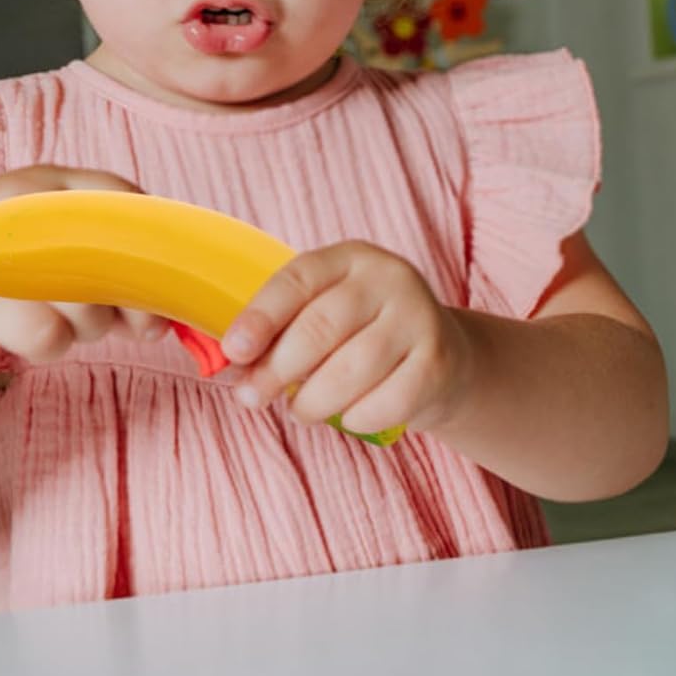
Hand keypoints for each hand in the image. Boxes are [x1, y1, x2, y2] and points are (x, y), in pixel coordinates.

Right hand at [0, 165, 170, 360]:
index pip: (126, 196)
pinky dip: (51, 343)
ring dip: (91, 325)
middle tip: (139, 323)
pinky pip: (49, 334)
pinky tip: (32, 335)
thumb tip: (166, 308)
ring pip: (90, 303)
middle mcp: (27, 206)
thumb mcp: (39, 241)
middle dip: (137, 296)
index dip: (158, 240)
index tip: (169, 278)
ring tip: (62, 319)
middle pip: (118, 255)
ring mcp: (3, 252)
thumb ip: (97, 259)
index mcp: (46, 184)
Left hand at [219, 241, 472, 439]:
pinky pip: (386, 402)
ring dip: (314, 401)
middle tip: (252, 397)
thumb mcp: (326, 313)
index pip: (298, 279)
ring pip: (351, 370)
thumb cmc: (362, 336)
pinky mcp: (439, 363)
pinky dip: (356, 418)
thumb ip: (282, 331)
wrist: (443, 359)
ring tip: (301, 409)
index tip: (233, 351)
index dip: (260, 317)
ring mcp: (419, 318)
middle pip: (320, 327)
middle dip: (277, 369)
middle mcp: (389, 278)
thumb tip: (234, 366)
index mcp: (350, 258)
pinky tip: (349, 415)